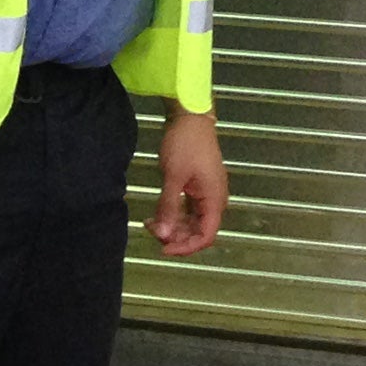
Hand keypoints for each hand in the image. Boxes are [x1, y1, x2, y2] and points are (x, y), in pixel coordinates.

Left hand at [149, 109, 226, 257]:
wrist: (190, 117)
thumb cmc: (186, 143)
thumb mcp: (174, 176)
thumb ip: (168, 206)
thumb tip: (162, 233)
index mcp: (214, 200)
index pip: (205, 236)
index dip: (186, 247)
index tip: (164, 248)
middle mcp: (213, 200)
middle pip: (198, 231)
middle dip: (176, 237)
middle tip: (153, 232)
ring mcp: (205, 193)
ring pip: (190, 221)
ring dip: (172, 226)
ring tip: (151, 223)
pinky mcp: (196, 187)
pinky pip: (187, 209)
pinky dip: (173, 214)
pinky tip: (156, 216)